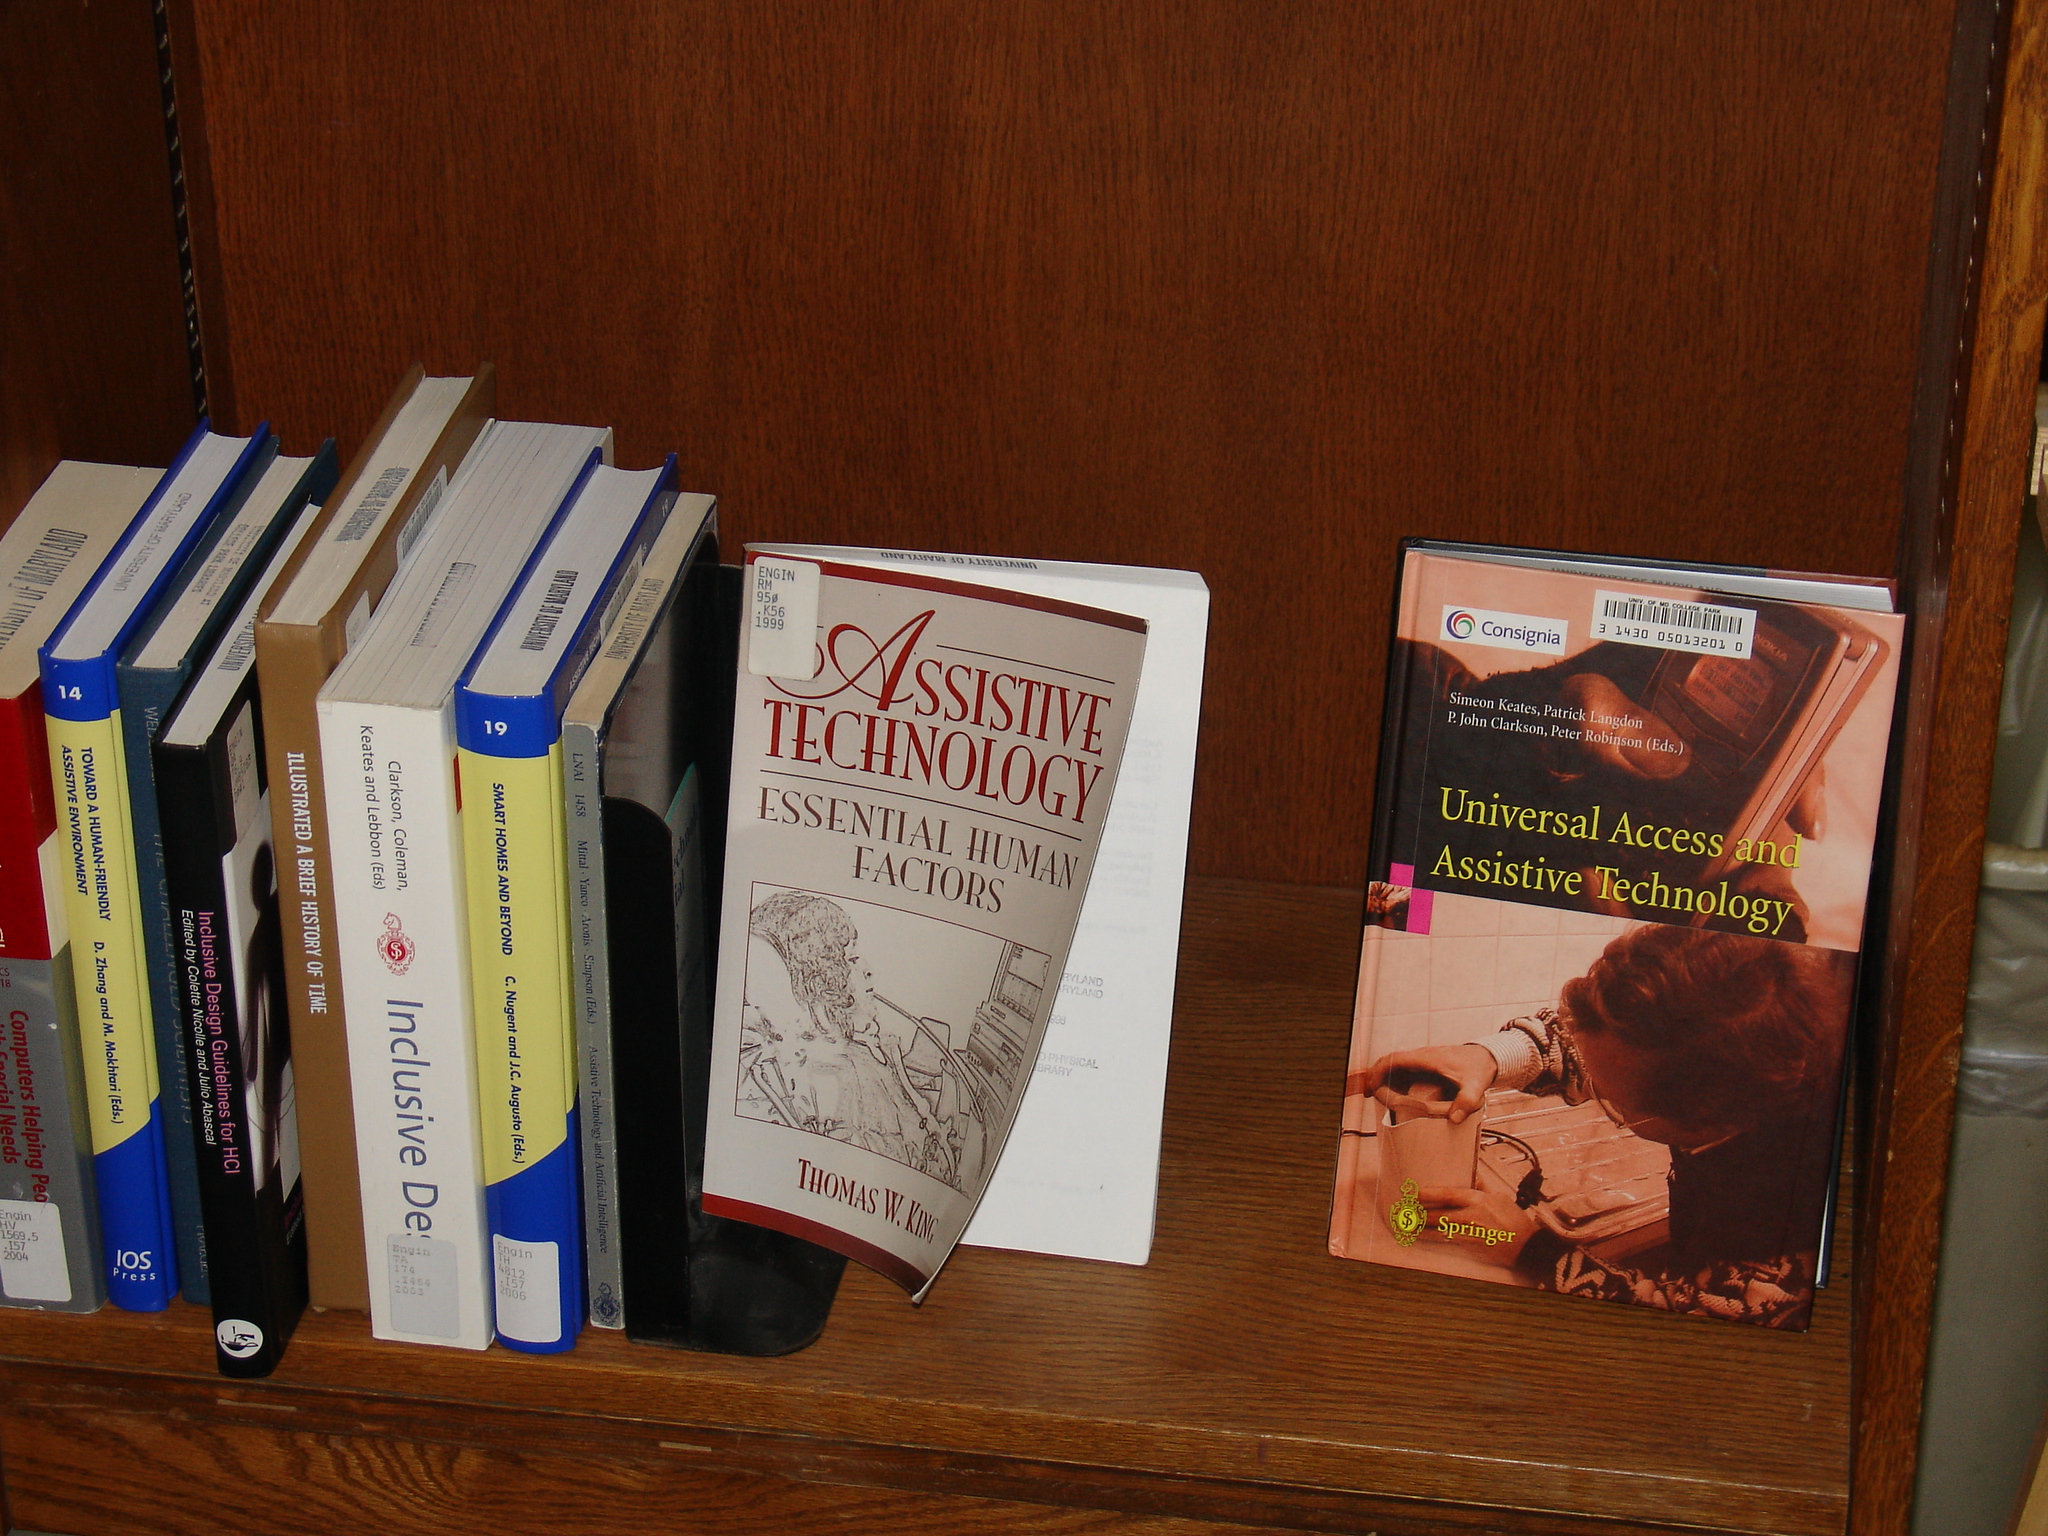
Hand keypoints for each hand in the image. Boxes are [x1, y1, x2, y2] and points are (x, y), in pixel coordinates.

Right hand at [1358, 1043, 1497, 1122]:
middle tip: (1370, 1093)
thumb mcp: (1475, 1086)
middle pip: (1391, 1061)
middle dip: (1376, 1075)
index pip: (1395, 1059)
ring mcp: (1424, 1060)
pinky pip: (1405, 1069)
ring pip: (1397, 1065)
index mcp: (1427, 1058)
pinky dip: (1395, 1079)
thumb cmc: (1480, 1067)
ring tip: (1379, 1096)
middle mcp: (1422, 1056)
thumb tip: (1453, 1119)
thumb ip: (1466, 1102)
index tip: (1372, 1084)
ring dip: (1385, 1077)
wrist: (1488, 1057)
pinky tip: (1395, 1092)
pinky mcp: (1427, 1065)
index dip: (1379, 1070)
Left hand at [1417, 1185, 1539, 1266]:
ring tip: (1407, 1227)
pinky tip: (1423, 1238)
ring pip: (1440, 1232)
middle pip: (1440, 1215)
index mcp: (1478, 1200)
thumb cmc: (1514, 1220)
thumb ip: (1482, 1186)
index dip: (1430, 1194)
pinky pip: (1448, 1243)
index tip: (1414, 1192)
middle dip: (1420, 1214)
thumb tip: (1473, 1173)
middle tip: (1403, 1212)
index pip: (1449, 1195)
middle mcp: (1472, 1217)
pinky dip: (1434, 1240)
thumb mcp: (1500, 1198)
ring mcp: (1471, 1234)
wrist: (1527, 1246)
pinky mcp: (1471, 1248)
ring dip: (1422, 1230)